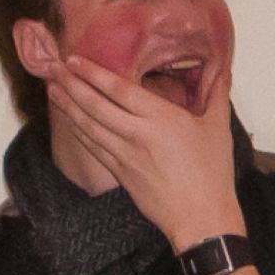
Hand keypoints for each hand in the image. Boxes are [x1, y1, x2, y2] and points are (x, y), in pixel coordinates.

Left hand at [45, 49, 240, 247]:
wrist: (199, 215)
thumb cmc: (212, 172)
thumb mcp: (218, 128)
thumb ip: (217, 93)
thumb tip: (222, 68)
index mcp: (161, 119)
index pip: (119, 90)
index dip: (93, 74)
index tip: (75, 60)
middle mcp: (137, 135)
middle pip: (96, 106)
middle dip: (72, 85)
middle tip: (54, 68)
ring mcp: (124, 155)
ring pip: (88, 126)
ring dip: (68, 106)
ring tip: (52, 89)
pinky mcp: (119, 173)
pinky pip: (92, 147)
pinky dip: (77, 131)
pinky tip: (68, 120)